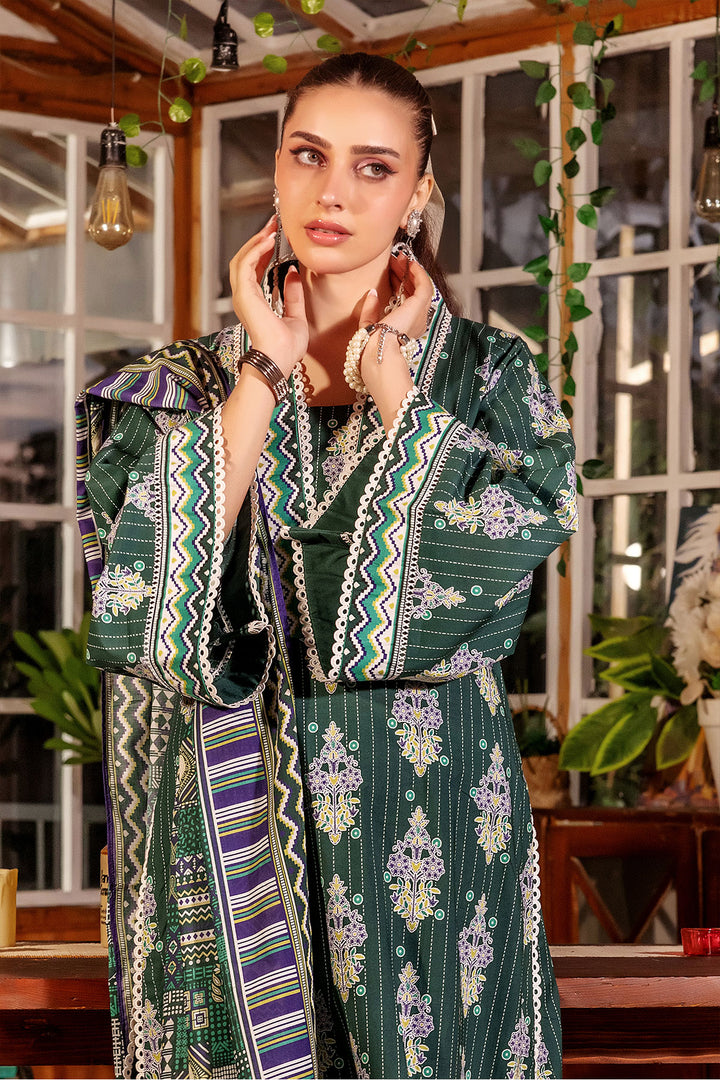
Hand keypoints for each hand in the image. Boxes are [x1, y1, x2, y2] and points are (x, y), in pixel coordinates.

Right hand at [228, 217, 307, 376]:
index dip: (264, 250)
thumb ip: (293, 295)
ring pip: (242, 258)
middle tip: (274, 224)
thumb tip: (292, 274)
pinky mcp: (244, 294)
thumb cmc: (286, 349)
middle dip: (259, 240)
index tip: (277, 236)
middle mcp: (245, 297)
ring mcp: (242, 296)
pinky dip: (256, 250)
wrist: (279, 360)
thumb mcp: (296, 317)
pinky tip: (269, 240)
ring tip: (272, 227)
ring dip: (257, 241)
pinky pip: (246, 264)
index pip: (255, 269)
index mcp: (255, 302)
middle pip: (246, 259)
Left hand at [354, 253, 433, 389]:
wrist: (377, 353)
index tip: (391, 270)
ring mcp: (419, 313)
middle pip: (413, 290)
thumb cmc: (372, 347)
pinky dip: (418, 272)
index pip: (405, 299)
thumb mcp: (368, 325)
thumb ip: (370, 310)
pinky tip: (409, 263)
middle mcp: (416, 320)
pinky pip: (424, 284)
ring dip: (410, 270)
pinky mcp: (419, 306)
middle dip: (404, 273)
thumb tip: (372, 292)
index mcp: (405, 327)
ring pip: (420, 286)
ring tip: (401, 258)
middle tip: (396, 260)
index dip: (399, 282)